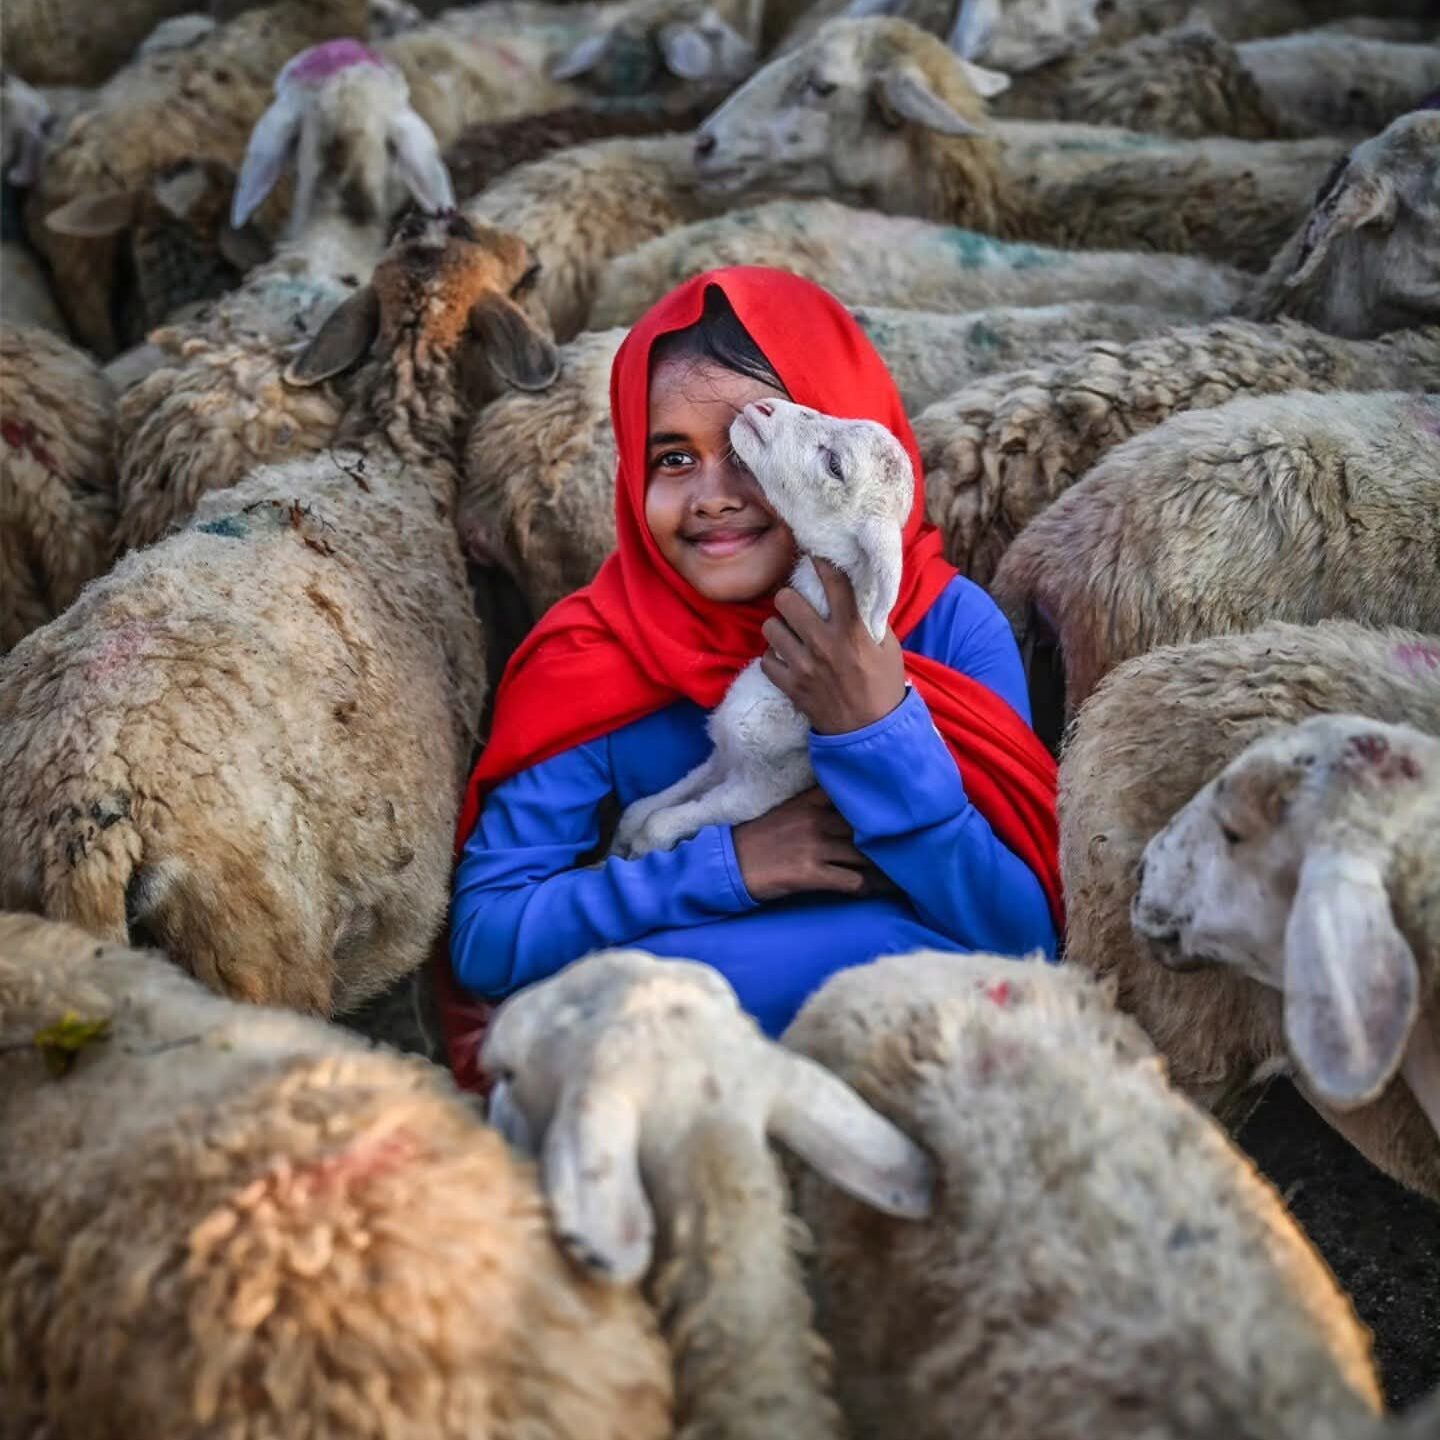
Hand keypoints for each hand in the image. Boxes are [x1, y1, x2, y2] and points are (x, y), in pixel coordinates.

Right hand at [732, 787, 894, 902]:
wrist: (729, 863)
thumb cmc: (760, 838)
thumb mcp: (788, 810)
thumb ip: (817, 804)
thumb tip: (851, 808)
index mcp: (811, 801)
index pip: (855, 794)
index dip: (882, 804)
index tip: (904, 811)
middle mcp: (816, 819)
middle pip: (868, 826)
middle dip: (893, 839)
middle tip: (915, 848)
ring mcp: (814, 846)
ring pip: (866, 856)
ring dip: (886, 868)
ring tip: (904, 875)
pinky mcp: (810, 873)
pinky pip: (851, 881)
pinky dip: (866, 888)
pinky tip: (871, 891)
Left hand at [760, 559, 906, 735]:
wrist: (872, 730)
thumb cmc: (883, 684)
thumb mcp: (888, 646)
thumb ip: (869, 618)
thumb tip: (856, 590)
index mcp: (852, 629)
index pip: (833, 582)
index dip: (820, 563)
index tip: (814, 556)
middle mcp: (824, 643)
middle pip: (786, 599)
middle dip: (789, 598)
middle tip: (796, 605)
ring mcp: (804, 665)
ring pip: (770, 627)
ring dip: (778, 627)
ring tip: (788, 633)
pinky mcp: (791, 686)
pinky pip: (766, 660)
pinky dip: (774, 657)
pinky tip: (785, 658)